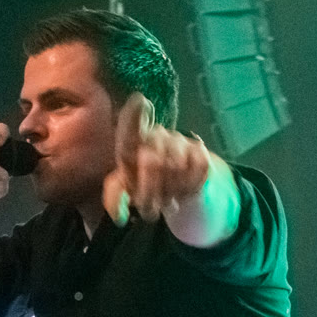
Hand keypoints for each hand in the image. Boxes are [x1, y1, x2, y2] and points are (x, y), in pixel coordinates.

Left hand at [102, 94, 210, 225]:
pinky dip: (188, 189)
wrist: (180, 190)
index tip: (140, 100)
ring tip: (166, 200)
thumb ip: (116, 199)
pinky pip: (195, 171)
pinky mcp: (200, 151)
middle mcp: (156, 135)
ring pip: (175, 168)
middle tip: (149, 210)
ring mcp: (179, 140)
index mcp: (133, 141)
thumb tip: (120, 216)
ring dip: (169, 193)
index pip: (132, 123)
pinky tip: (183, 192)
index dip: (136, 113)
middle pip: (152, 162)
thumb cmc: (146, 184)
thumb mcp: (126, 190)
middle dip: (149, 192)